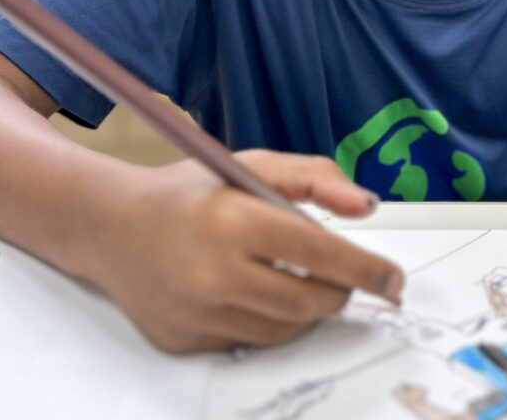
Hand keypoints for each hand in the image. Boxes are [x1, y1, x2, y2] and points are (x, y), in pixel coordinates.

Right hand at [87, 151, 403, 352]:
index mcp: (233, 219)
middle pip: (308, 300)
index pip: (318, 251)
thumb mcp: (251, 165)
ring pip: (283, 329)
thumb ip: (314, 177)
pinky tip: (257, 293)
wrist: (113, 227)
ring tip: (301, 280)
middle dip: (341, 292)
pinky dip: (268, 321)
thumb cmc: (191, 191)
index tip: (393, 278)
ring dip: (307, 309)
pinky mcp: (184, 341)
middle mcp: (213, 271)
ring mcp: (196, 313)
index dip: (365, 268)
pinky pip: (248, 342)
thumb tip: (367, 206)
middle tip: (346, 279)